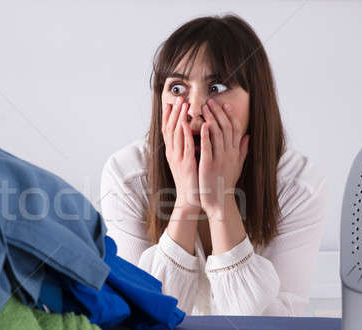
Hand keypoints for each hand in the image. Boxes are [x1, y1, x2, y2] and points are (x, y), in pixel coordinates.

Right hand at [162, 97, 201, 215]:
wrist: (190, 199)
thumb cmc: (192, 181)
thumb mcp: (188, 162)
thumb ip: (189, 148)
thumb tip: (192, 136)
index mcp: (173, 152)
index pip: (168, 130)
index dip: (169, 116)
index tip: (171, 102)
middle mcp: (172, 153)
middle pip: (170, 129)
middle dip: (174, 112)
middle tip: (178, 98)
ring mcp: (178, 158)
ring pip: (176, 134)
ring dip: (179, 118)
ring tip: (183, 104)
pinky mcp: (186, 164)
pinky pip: (185, 146)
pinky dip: (186, 133)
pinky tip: (187, 123)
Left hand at [198, 99, 249, 219]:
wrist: (219, 201)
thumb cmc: (225, 183)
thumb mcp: (237, 165)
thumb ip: (242, 150)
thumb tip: (248, 136)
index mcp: (234, 152)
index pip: (235, 129)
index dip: (230, 116)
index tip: (225, 104)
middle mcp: (229, 154)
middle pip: (226, 128)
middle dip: (218, 112)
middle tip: (211, 100)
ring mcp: (220, 159)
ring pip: (217, 134)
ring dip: (212, 119)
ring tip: (205, 107)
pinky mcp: (209, 166)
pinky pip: (208, 148)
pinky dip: (206, 135)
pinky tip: (203, 125)